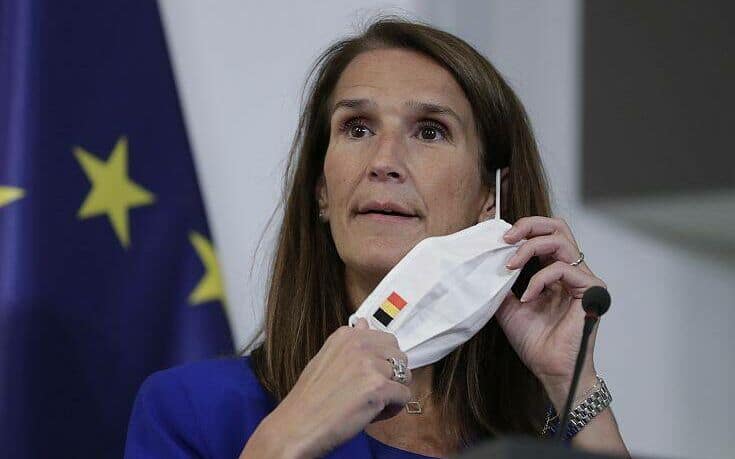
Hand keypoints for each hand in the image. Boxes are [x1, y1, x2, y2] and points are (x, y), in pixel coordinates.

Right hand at [245, 318, 411, 458]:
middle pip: (400, 356)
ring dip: (393, 393)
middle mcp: (360, 344)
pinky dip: (393, 409)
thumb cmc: (310, 398)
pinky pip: (404, 396)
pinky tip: (372, 414)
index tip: (365, 377)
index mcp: (347, 335)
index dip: (381, 362)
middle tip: (370, 392)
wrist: (297, 425)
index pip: (386, 340)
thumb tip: (363, 323)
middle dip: (392, 375)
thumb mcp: (327, 358)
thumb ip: (351, 342)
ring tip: (370, 404)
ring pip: (405, 377)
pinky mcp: (379, 387)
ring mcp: (370, 364)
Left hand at [495, 216, 605, 407]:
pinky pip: (562, 269)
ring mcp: (584, 279)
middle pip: (558, 227)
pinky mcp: (590, 291)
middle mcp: (572, 271)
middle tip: (507, 238)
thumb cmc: (535, 343)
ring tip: (511, 266)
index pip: (545, 234)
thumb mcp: (508, 307)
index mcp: (554, 272)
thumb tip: (486, 263)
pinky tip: (527, 297)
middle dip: (529, 225)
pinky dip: (539, 279)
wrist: (549, 370)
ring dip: (530, 248)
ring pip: (561, 241)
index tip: (498, 241)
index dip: (523, 230)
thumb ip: (503, 283)